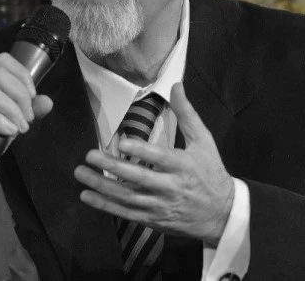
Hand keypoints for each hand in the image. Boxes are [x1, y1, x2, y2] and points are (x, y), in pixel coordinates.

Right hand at [0, 53, 52, 135]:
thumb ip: (26, 104)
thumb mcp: (2, 106)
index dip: (23, 75)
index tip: (31, 94)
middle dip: (22, 97)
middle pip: (0, 76)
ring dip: (14, 112)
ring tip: (21, 127)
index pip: (3, 60)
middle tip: (28, 117)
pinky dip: (3, 123)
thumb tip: (48, 103)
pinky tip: (10, 130)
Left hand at [73, 82, 234, 244]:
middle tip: (89, 155)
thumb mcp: (204, 141)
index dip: (141, 151)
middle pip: (139, 178)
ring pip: (128, 197)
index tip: (121, 142)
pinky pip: (126, 213)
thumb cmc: (211, 173)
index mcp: (183, 166)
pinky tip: (87, 196)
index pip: (160, 158)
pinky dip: (105, 206)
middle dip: (113, 167)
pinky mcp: (153, 219)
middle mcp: (170, 187)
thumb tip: (176, 85)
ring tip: (80, 174)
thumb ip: (187, 114)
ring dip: (102, 186)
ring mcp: (160, 205)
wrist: (223, 214)